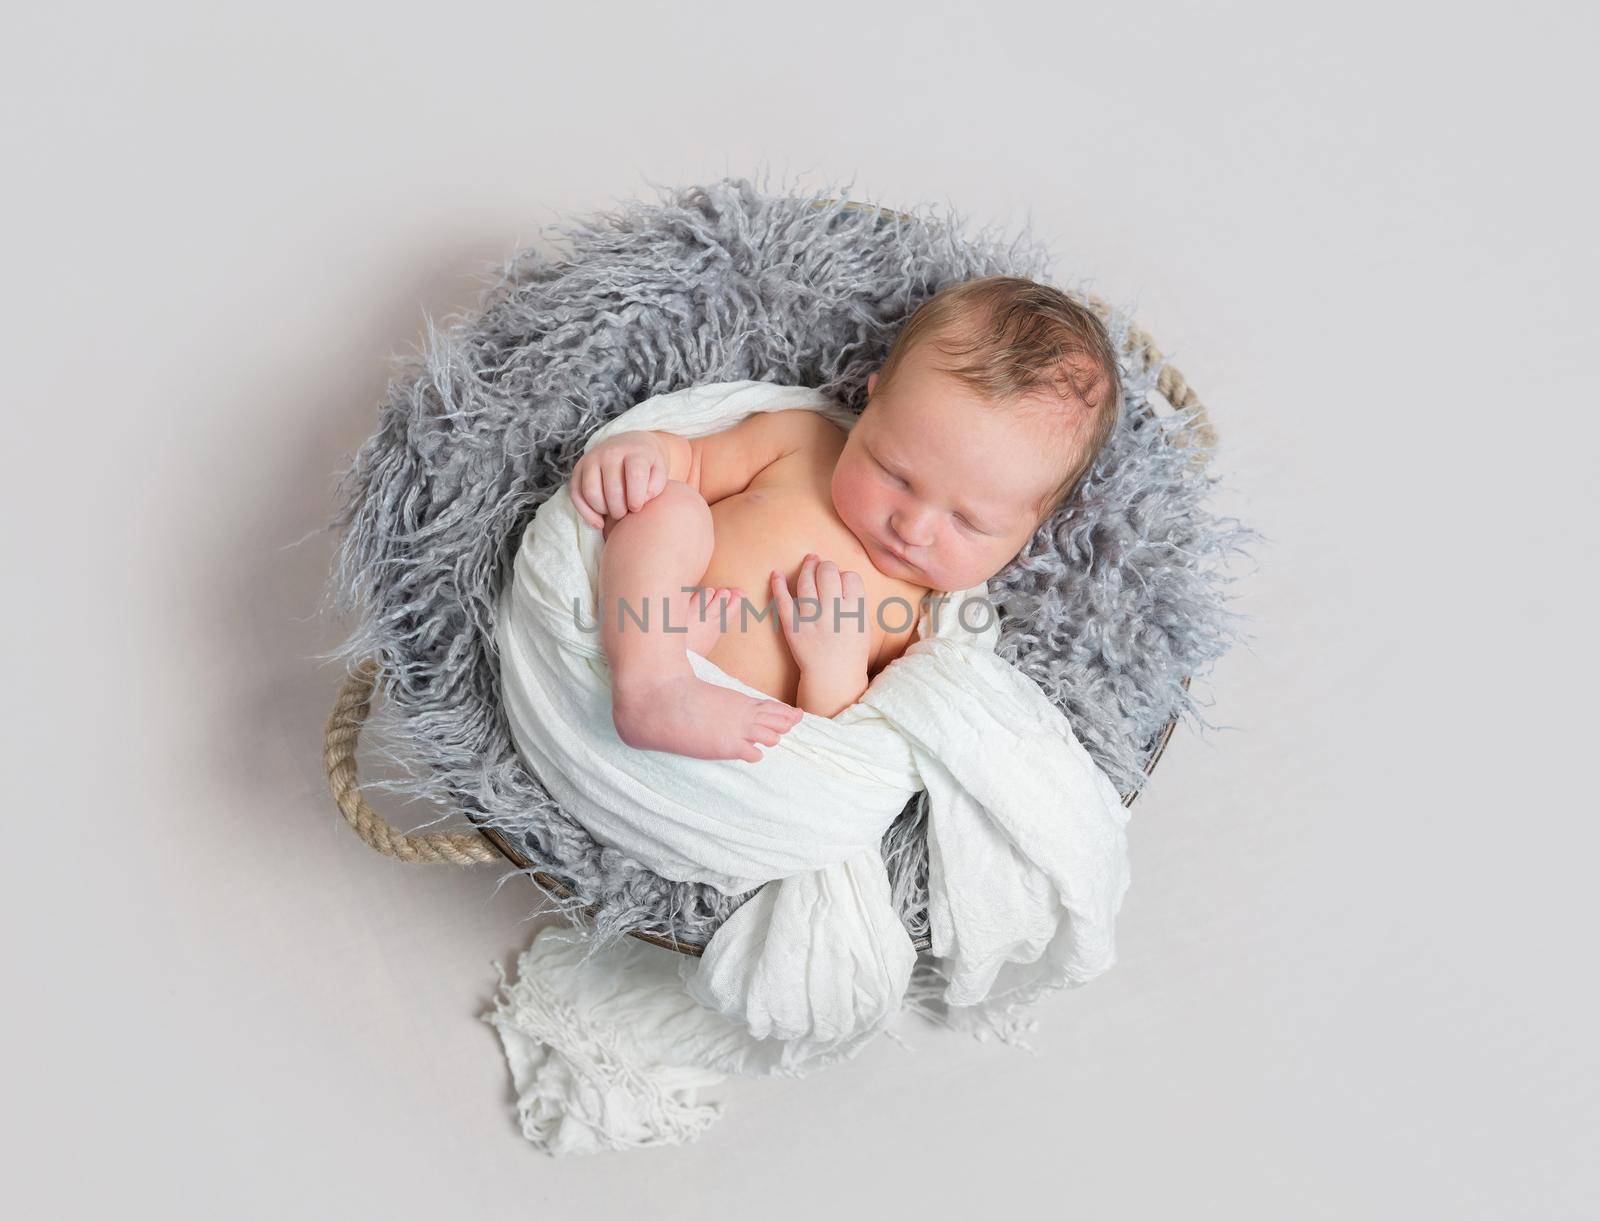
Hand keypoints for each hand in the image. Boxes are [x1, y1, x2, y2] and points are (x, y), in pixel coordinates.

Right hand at [570, 431, 669, 529]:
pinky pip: (575, 495)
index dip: (636, 498)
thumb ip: (656, 486)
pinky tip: (599, 522)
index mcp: (635, 452)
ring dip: (603, 511)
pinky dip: (586, 513)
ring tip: (615, 513)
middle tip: (626, 514)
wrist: (632, 444)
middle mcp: (610, 452)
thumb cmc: (648, 464)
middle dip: (620, 509)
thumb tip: (640, 500)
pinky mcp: (578, 469)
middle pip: (612, 489)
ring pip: (591, 493)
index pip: (635, 476)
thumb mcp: (660, 471)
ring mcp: (591, 459)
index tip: (637, 508)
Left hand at [770, 553, 871, 682]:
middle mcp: (833, 613)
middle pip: (828, 572)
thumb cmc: (851, 650)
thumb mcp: (864, 626)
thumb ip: (857, 601)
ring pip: (806, 581)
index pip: (850, 577)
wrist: (833, 677)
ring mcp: (811, 619)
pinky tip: (776, 573)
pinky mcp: (793, 627)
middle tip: (825, 569)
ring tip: (809, 561)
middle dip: (826, 566)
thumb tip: (843, 575)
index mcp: (854, 612)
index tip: (841, 581)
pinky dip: (778, 585)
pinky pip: (783, 601)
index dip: (845, 575)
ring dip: (807, 567)